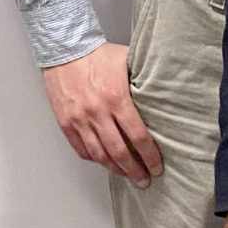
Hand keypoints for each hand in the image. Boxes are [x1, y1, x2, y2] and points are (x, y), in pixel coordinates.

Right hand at [41, 44, 162, 186]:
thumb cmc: (96, 54)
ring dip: (115, 169)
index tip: (157, 166)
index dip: (150, 156)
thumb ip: (141, 83)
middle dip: (135, 170)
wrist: (64, 47)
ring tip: (126, 175)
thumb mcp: (126, 63)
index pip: (138, 136)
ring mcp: (80, 119)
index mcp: (116, 98)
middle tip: (144, 180)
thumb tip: (162, 95)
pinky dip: (93, 159)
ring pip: (100, 155)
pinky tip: (103, 161)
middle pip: (120, 152)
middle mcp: (97, 112)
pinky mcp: (66, 122)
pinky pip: (81, 149)